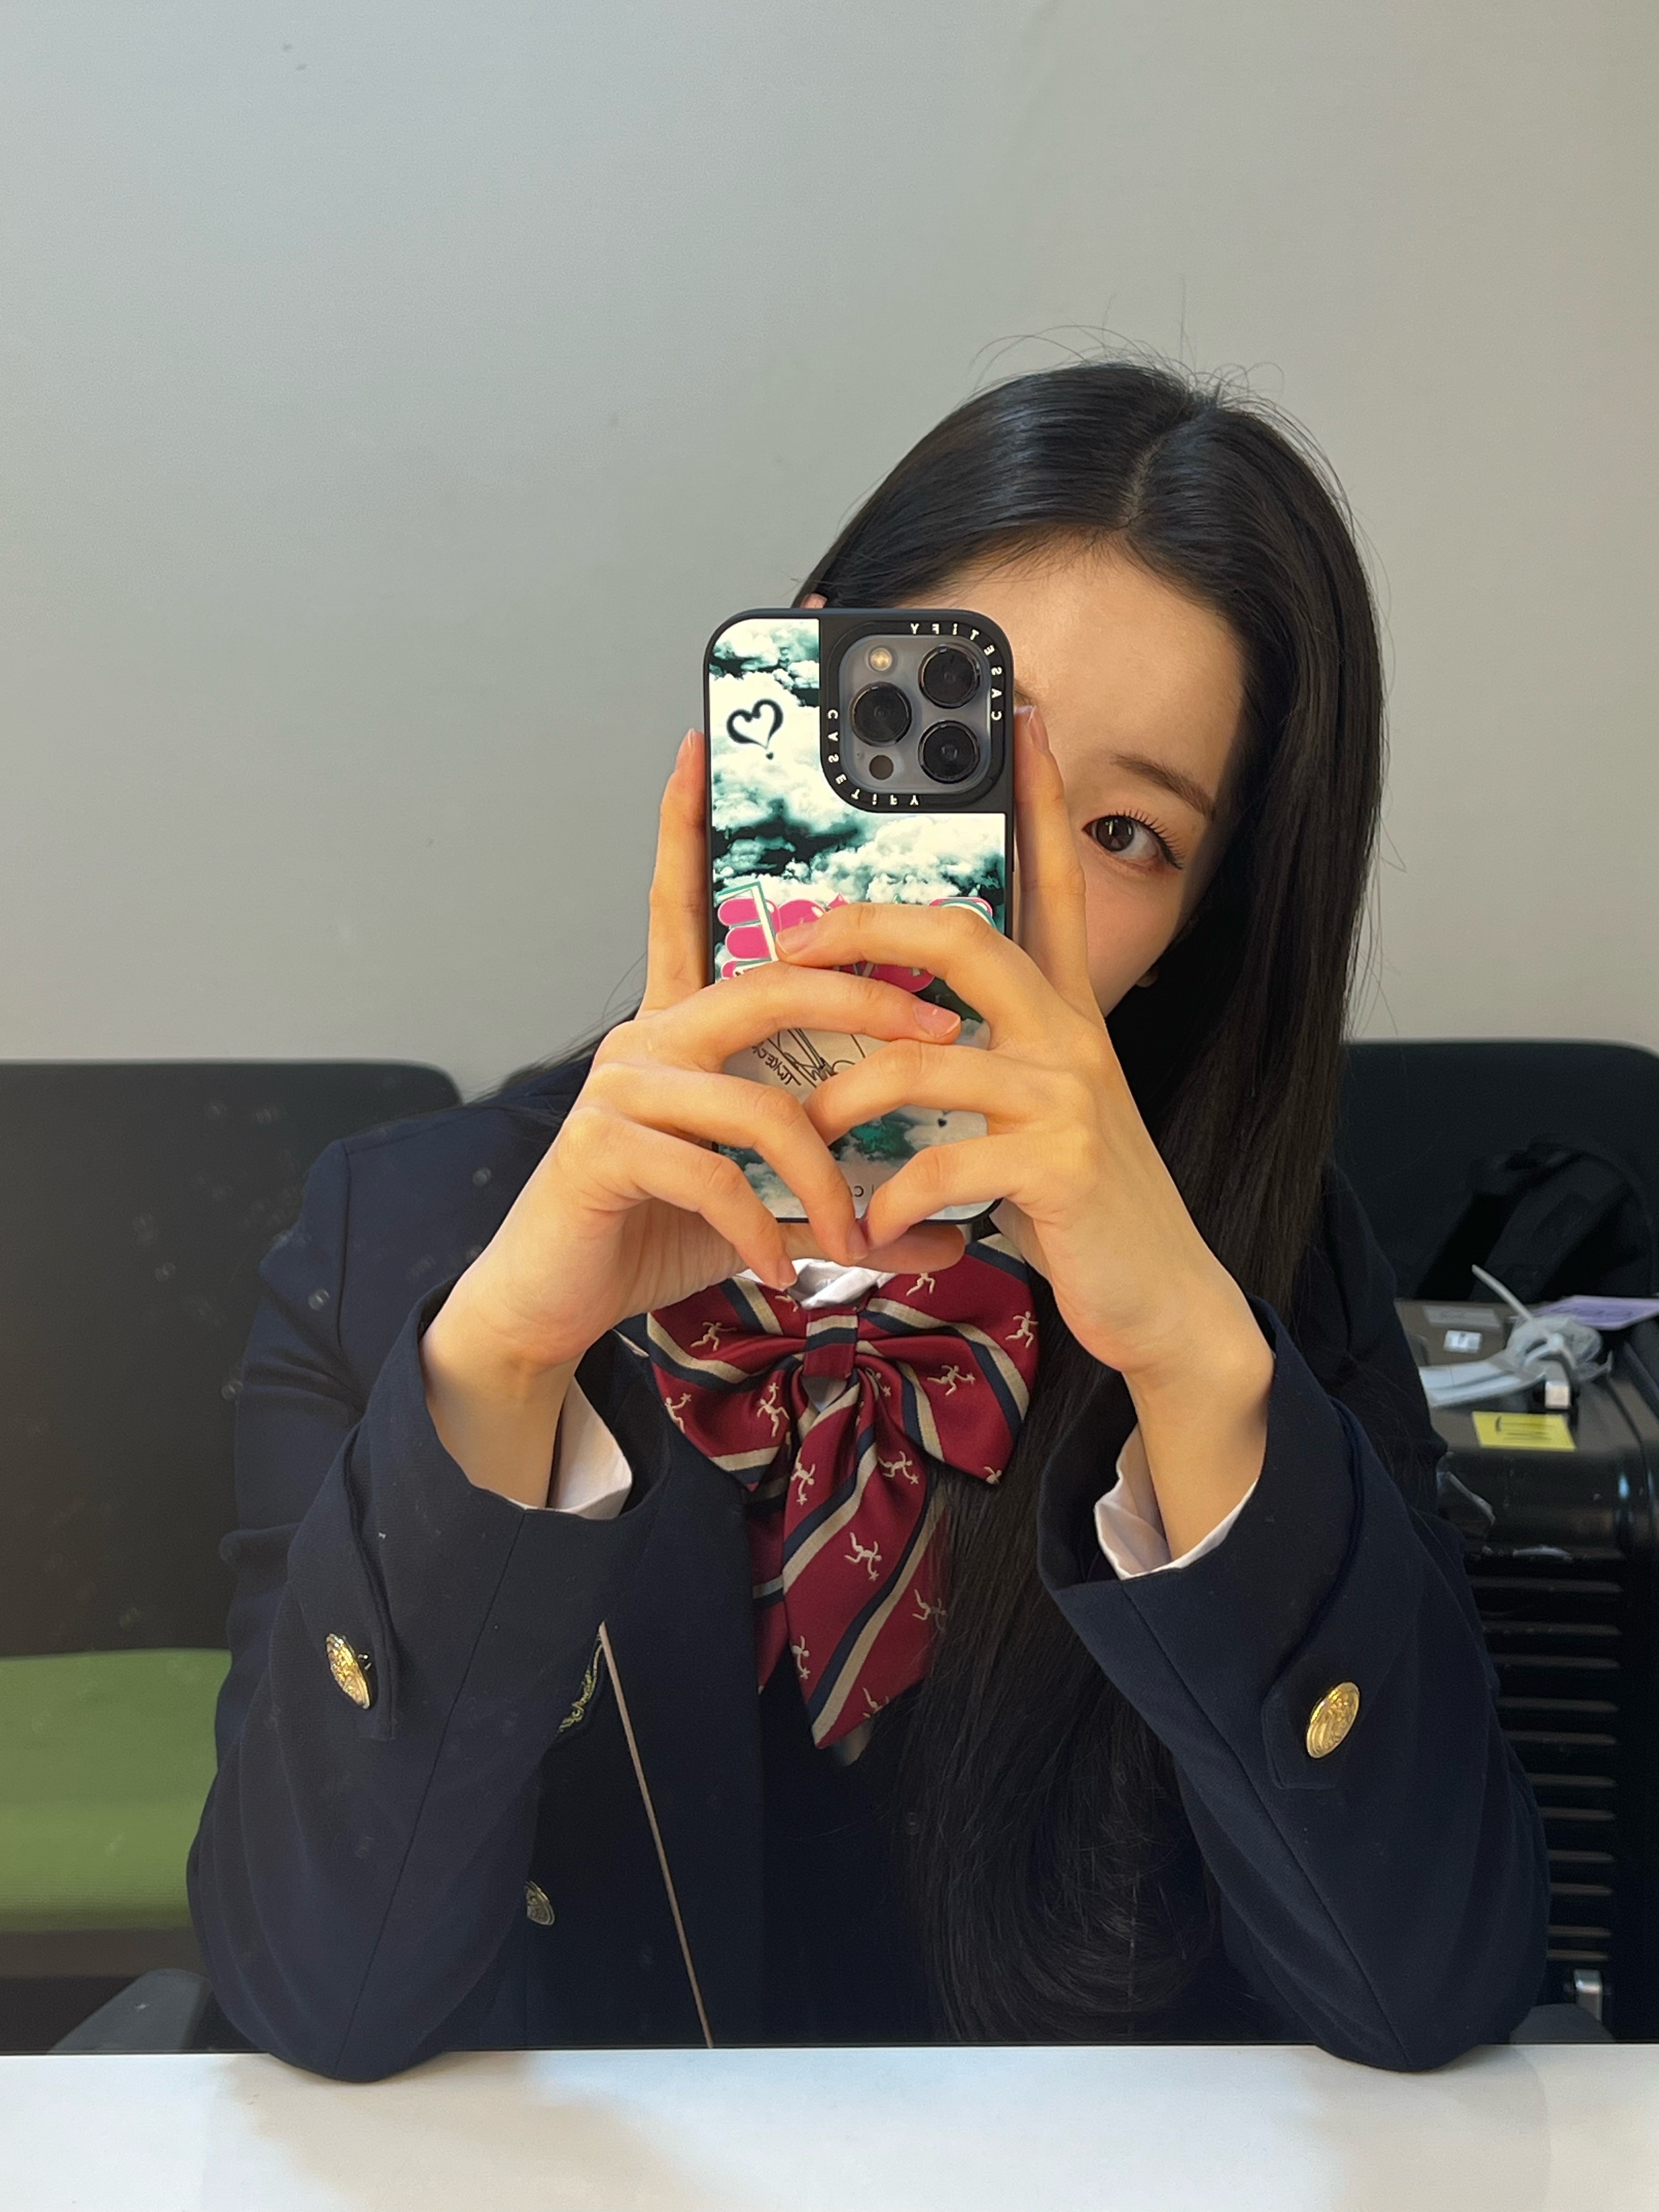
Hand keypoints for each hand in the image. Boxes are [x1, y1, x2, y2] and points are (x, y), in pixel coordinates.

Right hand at [420, 730, 965, 1502]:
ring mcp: (621, 1090)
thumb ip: (849, 1204)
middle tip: (938, 1034)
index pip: (680, 907)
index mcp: (679, 1031)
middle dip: (864, 1000)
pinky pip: (715, 1175)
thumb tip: (952, 1231)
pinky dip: (763, 1229)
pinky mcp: (604, 1148)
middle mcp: (646, 1040)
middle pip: (768, 985)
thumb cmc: (653, 1231)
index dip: (685, 827)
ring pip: (758, 1101)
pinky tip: (781, 1271)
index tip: (700, 747)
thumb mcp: (766, 1210)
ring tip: (854, 1238)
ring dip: (824, 1177)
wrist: (553, 1300)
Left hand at [777, 707, 1273, 1553]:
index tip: (1022, 719)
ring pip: (920, 1059)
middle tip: (794, 944)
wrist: (1163, 1300)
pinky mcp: (1060, 1165)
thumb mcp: (1040, 1115)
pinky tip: (872, 1231)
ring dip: (841, 1100)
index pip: (1053, 883)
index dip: (1039, 799)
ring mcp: (1069, 1096)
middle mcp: (1071, 1037)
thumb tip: (899, 1039)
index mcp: (1066, 1015)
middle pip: (960, 937)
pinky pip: (937, 1161)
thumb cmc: (1084, 1208)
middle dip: (863, 931)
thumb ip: (985, 1064)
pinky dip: (886, 1199)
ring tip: (810, 1139)